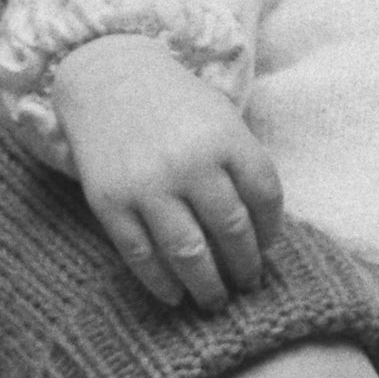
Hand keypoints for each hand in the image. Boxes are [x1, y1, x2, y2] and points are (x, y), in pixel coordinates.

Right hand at [52, 39, 281, 308]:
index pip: (265, 197)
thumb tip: (261, 238)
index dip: (271, 231)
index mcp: (226, 137)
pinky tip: (174, 295)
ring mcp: (148, 184)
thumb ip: (243, 166)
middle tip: (246, 285)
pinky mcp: (110, 202)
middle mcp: (189, 162)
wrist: (107, 77)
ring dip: (208, 286)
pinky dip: (161, 283)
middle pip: (232, 231)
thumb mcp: (220, 118)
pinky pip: (141, 255)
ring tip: (215, 300)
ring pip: (189, 253)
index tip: (266, 249)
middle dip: (244, 267)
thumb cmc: (175, 105)